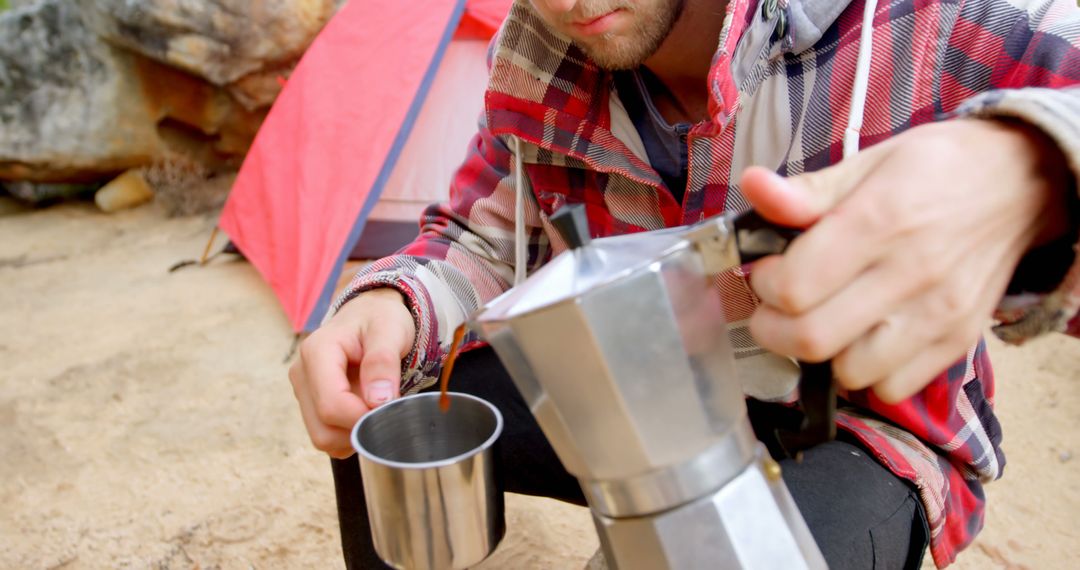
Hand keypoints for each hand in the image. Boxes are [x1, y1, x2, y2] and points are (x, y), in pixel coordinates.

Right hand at [288, 288, 415, 457]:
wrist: (369, 313)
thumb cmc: (380, 319)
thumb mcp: (390, 330)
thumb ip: (383, 362)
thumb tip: (378, 401)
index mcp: (317, 352)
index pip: (331, 407)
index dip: (364, 418)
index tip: (390, 409)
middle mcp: (302, 374)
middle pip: (324, 430)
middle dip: (359, 428)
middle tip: (385, 407)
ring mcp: (303, 391)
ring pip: (323, 438)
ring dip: (354, 432)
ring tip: (374, 403)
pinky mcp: (309, 403)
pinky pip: (327, 436)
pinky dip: (349, 433)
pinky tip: (364, 407)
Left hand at [740, 119, 1069, 402]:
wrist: (1021, 184)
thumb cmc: (936, 169)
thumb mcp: (868, 162)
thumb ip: (807, 190)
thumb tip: (753, 186)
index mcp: (881, 220)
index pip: (795, 286)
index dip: (765, 285)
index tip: (768, 272)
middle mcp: (912, 273)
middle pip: (813, 339)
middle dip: (774, 329)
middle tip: (776, 308)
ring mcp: (939, 314)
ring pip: (850, 373)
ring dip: (821, 355)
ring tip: (821, 320)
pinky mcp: (957, 341)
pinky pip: (893, 388)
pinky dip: (866, 373)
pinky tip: (862, 337)